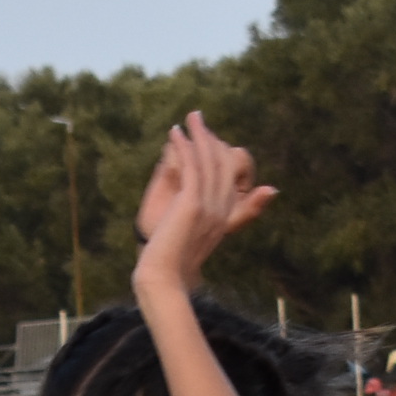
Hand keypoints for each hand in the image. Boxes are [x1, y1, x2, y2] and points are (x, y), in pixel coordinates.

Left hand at [134, 113, 274, 294]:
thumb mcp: (195, 239)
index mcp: (224, 217)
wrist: (165, 279)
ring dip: (199, 135)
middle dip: (210, 137)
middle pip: (224, 163)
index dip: (220, 152)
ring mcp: (209, 207)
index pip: (230, 175)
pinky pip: (191, 167)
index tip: (206, 137)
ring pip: (209, 161)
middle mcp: (221, 210)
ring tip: (190, 117)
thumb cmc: (175, 264)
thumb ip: (198, 221)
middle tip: (196, 118)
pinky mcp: (192, 204)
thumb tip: (213, 215)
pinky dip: (184, 146)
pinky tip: (174, 132)